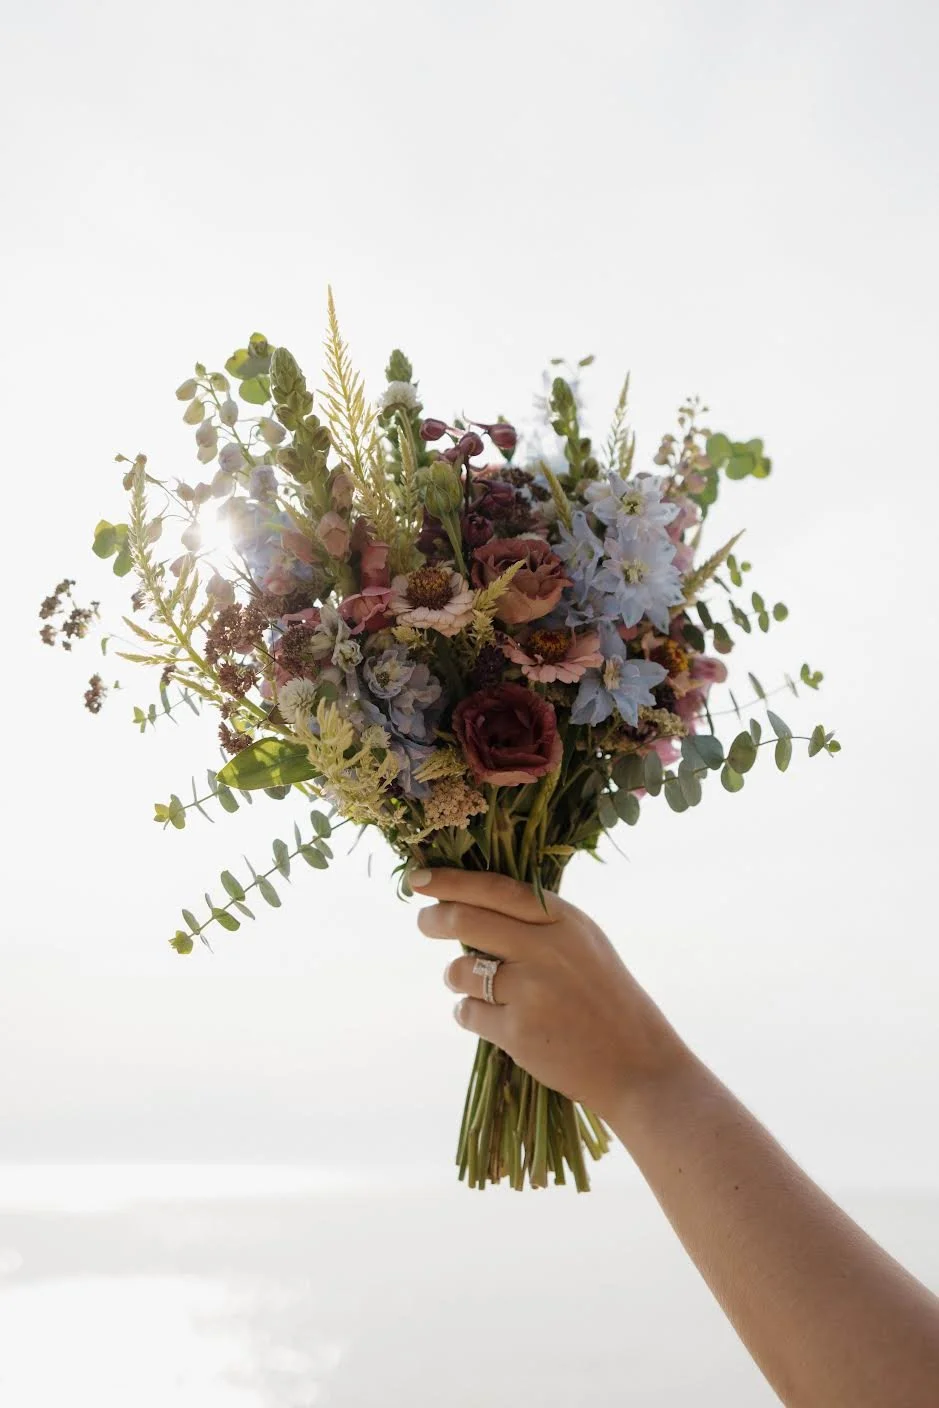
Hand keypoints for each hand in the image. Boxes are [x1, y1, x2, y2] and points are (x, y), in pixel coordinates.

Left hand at [410, 867, 689, 1120]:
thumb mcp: (583, 944)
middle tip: (424, 921)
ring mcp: (530, 990)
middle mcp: (546, 948)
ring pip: (459, 971)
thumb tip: (472, 905)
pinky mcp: (517, 1031)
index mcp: (565, 921)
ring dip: (457, 978)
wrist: (636, 1064)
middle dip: (434, 919)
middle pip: (466, 920)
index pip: (495, 889)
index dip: (452, 881)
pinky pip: (467, 1012)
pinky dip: (470, 1015)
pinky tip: (496, 1021)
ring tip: (483, 990)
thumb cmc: (606, 1000)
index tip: (419, 879)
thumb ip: (537, 923)